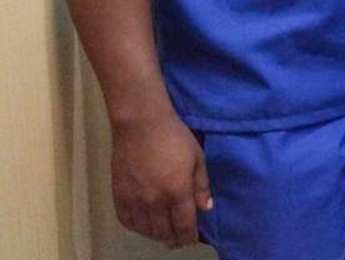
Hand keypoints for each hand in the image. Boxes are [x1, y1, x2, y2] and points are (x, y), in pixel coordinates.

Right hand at [110, 111, 211, 247]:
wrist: (141, 125)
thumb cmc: (175, 137)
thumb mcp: (197, 158)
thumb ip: (201, 186)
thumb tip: (206, 208)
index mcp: (178, 191)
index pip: (184, 226)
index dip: (189, 237)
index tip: (192, 239)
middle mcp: (155, 201)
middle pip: (164, 232)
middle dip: (173, 239)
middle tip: (178, 239)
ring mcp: (135, 200)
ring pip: (145, 230)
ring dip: (156, 235)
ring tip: (163, 233)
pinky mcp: (119, 196)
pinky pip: (127, 221)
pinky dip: (137, 227)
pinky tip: (144, 224)